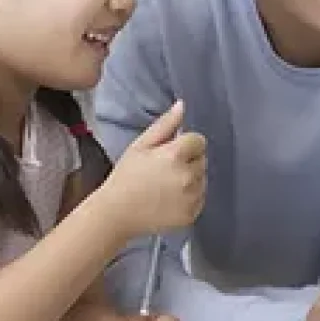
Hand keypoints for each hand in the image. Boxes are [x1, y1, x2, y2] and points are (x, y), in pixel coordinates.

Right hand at [100, 100, 206, 239]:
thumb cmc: (126, 176)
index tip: (170, 152)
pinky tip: (170, 199)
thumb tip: (182, 106)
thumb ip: (165, 125)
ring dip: (191, 178)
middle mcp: (188, 177)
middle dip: (188, 160)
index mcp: (175, 156)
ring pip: (203, 179)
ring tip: (167, 185)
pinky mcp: (191, 214)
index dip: (185, 144)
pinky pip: (200, 198)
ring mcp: (191, 197)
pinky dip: (190, 197)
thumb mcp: (140, 145)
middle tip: (165, 169)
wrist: (117, 213)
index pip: (198, 141)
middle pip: (202, 159)